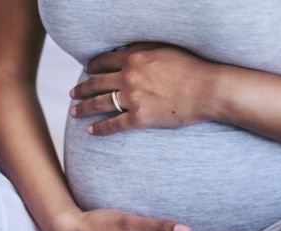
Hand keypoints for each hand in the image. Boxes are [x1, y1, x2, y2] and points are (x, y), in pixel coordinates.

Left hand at [70, 43, 221, 135]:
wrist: (207, 90)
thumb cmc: (191, 68)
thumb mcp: (164, 49)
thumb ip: (142, 49)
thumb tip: (123, 51)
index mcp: (134, 58)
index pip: (105, 62)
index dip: (92, 67)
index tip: (85, 71)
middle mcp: (129, 77)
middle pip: (96, 83)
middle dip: (81, 89)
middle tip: (72, 94)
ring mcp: (132, 98)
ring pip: (100, 103)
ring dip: (84, 108)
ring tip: (74, 112)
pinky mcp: (139, 118)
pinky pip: (113, 124)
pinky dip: (100, 128)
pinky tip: (90, 131)